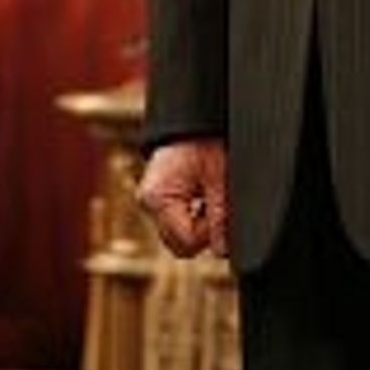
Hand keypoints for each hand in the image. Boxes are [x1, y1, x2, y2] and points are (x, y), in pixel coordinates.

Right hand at [137, 137, 230, 259]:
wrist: (192, 120)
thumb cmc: (203, 139)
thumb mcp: (217, 176)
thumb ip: (220, 216)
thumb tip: (221, 250)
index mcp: (158, 198)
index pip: (186, 241)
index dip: (209, 232)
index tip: (221, 210)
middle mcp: (148, 203)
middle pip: (178, 244)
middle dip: (202, 232)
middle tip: (216, 203)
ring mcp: (151, 202)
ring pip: (178, 234)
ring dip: (197, 224)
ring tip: (209, 195)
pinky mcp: (158, 198)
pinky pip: (176, 221)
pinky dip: (192, 215)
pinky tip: (202, 196)